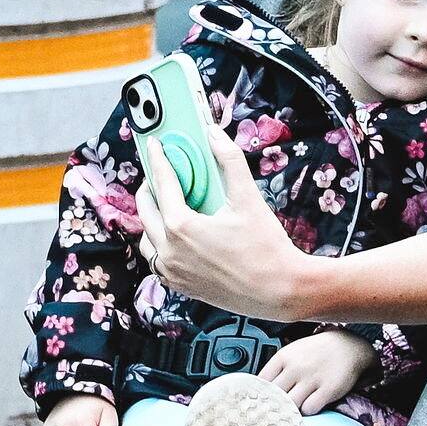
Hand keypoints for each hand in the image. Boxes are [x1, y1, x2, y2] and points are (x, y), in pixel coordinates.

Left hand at [133, 133, 308, 318]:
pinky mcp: (181, 287)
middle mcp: (170, 252)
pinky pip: (158, 261)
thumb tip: (214, 135)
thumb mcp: (248, 199)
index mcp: (181, 228)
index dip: (158, 161)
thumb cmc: (266, 248)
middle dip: (150, 189)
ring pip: (147, 240)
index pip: (162, 185)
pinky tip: (177, 236)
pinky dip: (160, 245)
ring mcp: (173, 273)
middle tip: (160, 174)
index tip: (155, 147)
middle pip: (145, 212)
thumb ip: (229, 161)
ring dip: (152, 220)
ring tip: (167, 206)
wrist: (280, 291)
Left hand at [262, 332, 376, 414]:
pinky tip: (311, 404)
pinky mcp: (328, 389)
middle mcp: (296, 367)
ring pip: (291, 404)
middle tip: (276, 412)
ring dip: (291, 410)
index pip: (261, 382)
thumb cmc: (316, 353)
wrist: (349, 347)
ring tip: (295, 409)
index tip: (261, 403)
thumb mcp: (293, 353)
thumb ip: (276, 370)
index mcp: (283, 357)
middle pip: (274, 396)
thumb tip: (259, 391)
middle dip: (274, 406)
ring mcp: (312, 378)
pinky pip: (310, 409)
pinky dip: (309, 410)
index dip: (259, 395)